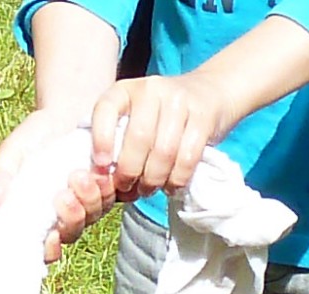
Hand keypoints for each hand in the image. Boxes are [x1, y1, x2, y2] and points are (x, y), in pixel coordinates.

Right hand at [0, 109, 115, 261]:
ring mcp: (87, 204)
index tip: (50, 236)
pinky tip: (100, 172)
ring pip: (92, 216)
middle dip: (71, 218)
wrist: (68, 111)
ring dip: (89, 200)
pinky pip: (111, 198)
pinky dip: (106, 188)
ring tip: (80, 175)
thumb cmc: (36, 136)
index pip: (45, 249)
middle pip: (71, 233)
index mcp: (37, 217)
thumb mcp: (14, 151)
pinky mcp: (106, 189)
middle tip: (64, 195)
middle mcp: (63, 215)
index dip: (49, 250)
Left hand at [90, 73, 233, 199]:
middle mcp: (151, 89)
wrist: (208, 92)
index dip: (101, 141)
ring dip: (154, 180)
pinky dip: (177, 179)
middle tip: (130, 188)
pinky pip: (188, 157)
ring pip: (164, 152)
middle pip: (138, 139)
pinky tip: (171, 185)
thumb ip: (114, 145)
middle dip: (131, 173)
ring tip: (149, 189)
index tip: (101, 167)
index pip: (105, 110)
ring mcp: (180, 100)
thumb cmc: (158, 119)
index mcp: (124, 90)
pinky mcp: (204, 115)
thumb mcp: (131, 120)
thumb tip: (104, 185)